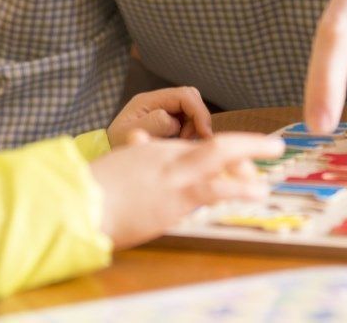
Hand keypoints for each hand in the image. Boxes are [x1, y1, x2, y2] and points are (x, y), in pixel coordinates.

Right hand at [89, 131, 282, 248]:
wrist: (80, 202)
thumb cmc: (92, 189)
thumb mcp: (118, 166)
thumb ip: (134, 155)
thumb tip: (138, 145)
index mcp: (155, 152)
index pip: (197, 147)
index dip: (222, 151)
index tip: (238, 158)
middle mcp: (170, 158)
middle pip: (219, 146)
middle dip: (247, 148)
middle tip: (264, 161)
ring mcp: (175, 175)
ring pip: (224, 160)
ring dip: (250, 167)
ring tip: (266, 181)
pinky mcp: (177, 196)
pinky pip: (218, 187)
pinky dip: (241, 187)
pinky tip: (257, 192)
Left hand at [108, 86, 211, 145]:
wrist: (106, 153)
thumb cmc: (116, 145)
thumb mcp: (131, 135)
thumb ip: (154, 124)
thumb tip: (174, 121)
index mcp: (148, 100)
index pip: (184, 95)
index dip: (199, 112)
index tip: (205, 134)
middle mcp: (156, 101)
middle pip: (191, 97)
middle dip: (198, 118)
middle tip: (190, 140)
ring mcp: (161, 109)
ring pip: (191, 109)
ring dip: (194, 126)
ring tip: (182, 143)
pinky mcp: (165, 120)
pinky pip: (186, 120)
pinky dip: (189, 131)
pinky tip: (179, 144)